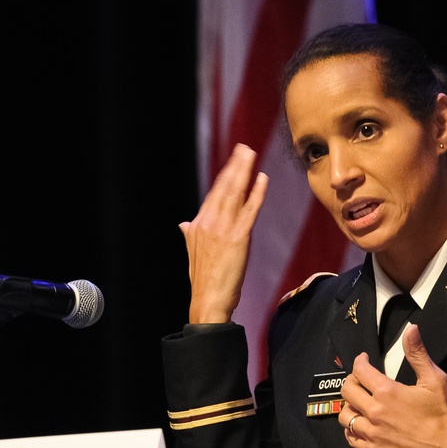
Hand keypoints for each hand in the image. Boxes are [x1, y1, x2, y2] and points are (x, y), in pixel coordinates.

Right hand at [180, 144, 268, 322]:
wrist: (208, 299)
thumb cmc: (203, 279)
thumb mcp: (193, 252)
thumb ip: (190, 234)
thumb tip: (184, 223)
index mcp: (198, 224)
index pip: (214, 193)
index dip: (225, 175)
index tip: (233, 161)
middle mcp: (208, 222)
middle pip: (224, 187)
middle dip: (235, 166)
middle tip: (245, 148)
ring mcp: (223, 229)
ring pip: (235, 193)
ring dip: (244, 172)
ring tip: (251, 155)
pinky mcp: (238, 238)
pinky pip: (249, 210)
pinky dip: (256, 193)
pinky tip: (262, 179)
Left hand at [340, 324, 446, 447]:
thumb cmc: (444, 415)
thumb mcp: (435, 380)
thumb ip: (418, 354)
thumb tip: (411, 329)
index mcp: (387, 392)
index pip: (360, 370)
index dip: (360, 361)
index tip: (364, 359)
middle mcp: (375, 412)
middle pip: (347, 391)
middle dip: (351, 380)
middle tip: (360, 379)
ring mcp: (372, 433)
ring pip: (345, 415)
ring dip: (350, 405)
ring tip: (360, 402)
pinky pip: (351, 437)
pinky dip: (352, 428)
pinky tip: (361, 423)